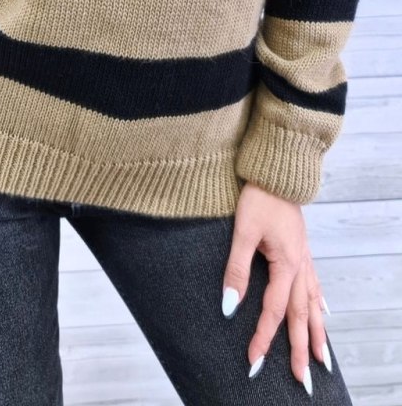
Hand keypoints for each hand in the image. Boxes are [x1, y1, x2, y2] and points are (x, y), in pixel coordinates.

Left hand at [222, 182, 332, 393]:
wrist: (277, 171)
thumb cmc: (258, 197)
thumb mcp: (242, 232)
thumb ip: (236, 270)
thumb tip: (229, 306)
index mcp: (286, 264)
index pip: (273, 311)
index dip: (263, 339)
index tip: (254, 363)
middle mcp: (300, 266)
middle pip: (300, 316)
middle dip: (300, 350)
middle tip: (302, 382)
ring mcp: (304, 258)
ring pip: (313, 305)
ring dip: (316, 334)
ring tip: (321, 361)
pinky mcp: (302, 250)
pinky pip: (315, 286)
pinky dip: (319, 306)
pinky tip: (323, 315)